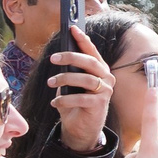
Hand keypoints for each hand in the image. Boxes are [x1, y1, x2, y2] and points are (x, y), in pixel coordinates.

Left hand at [50, 26, 114, 153]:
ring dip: (65, 78)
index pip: (92, 51)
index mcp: (99, 70)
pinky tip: (54, 103)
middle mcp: (106, 78)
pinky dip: (65, 99)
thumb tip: (59, 57)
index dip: (83, 39)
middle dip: (71, 57)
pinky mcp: (100, 105)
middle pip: (91, 62)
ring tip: (51, 82)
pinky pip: (81, 98)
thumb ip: (69, 71)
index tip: (72, 28)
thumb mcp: (69, 85)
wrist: (80, 129)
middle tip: (53, 58)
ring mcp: (105, 91)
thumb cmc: (74, 103)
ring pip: (86, 79)